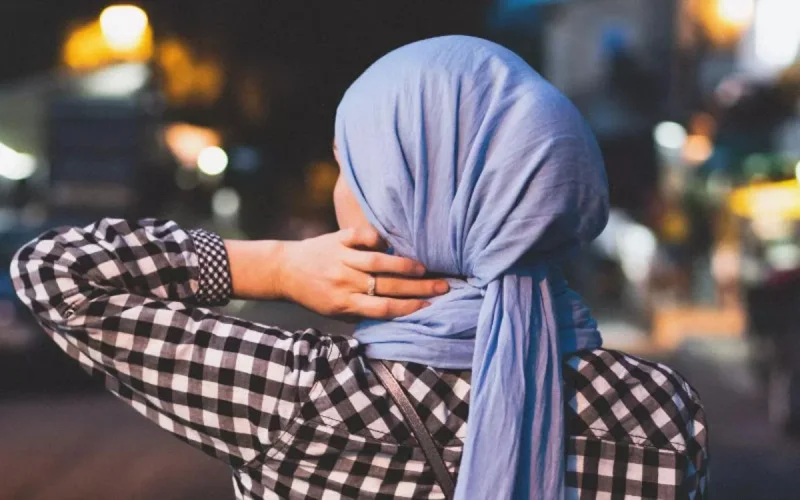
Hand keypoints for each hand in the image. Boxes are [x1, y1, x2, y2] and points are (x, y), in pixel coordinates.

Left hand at [225, 228, 448, 318]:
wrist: (284, 270)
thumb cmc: (314, 295)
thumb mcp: (334, 312)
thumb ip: (361, 312)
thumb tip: (397, 311)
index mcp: (343, 304)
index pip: (383, 308)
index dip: (408, 308)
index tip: (429, 306)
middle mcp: (344, 282)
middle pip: (388, 287)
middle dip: (419, 288)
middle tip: (443, 286)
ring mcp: (341, 259)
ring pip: (378, 262)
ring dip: (404, 265)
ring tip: (423, 268)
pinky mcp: (337, 238)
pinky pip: (362, 236)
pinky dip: (379, 238)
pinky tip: (393, 243)